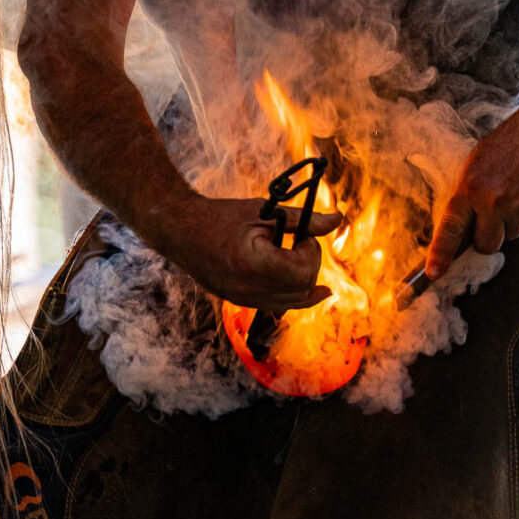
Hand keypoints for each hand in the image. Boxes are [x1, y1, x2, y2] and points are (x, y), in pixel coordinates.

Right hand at [158, 195, 342, 311]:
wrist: (180, 231)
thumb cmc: (221, 216)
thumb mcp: (264, 212)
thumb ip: (302, 220)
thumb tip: (337, 220)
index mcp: (252, 264)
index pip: (301, 270)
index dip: (311, 251)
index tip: (302, 233)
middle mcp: (248, 289)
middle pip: (301, 288)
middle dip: (310, 263)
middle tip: (299, 239)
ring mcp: (244, 299)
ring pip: (294, 302)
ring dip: (305, 280)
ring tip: (301, 255)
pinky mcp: (241, 301)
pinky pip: (279, 306)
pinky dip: (296, 295)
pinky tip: (316, 292)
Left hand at [423, 108, 518, 280]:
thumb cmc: (512, 140)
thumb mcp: (478, 162)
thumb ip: (470, 194)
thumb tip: (464, 226)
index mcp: (471, 187)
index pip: (451, 228)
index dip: (440, 254)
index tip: (433, 274)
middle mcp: (495, 201)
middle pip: (487, 245)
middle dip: (490, 237)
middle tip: (495, 214)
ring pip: (513, 234)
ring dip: (514, 220)